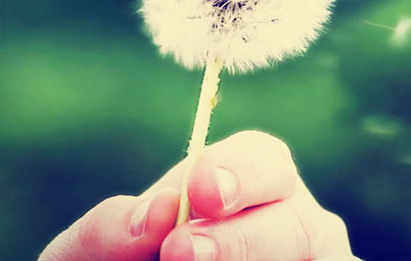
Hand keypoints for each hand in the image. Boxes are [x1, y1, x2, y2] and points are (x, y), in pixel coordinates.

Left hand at [38, 130, 359, 260]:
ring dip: (262, 260)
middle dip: (244, 237)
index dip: (238, 172)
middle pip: (300, 220)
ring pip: (320, 256)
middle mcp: (291, 225)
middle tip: (179, 252)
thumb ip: (107, 231)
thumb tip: (157, 213)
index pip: (263, 159)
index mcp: (245, 186)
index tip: (200, 193)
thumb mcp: (89, 253)